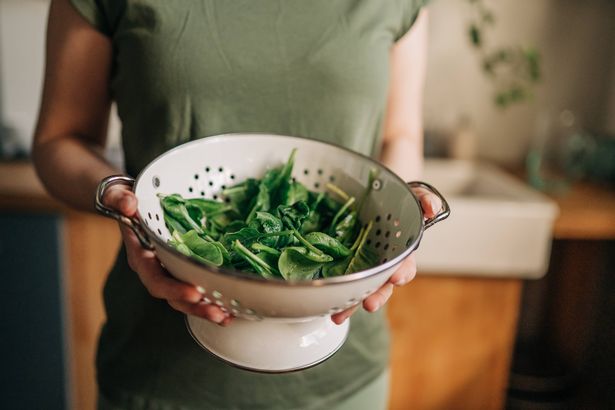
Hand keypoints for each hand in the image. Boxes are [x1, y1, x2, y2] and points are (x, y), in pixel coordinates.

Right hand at [103, 184, 232, 325]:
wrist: (129, 205)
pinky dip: (213, 298)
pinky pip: (197, 287)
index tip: (194, 293)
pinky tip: (232, 306)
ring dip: (207, 309)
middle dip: (195, 307)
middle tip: (218, 314)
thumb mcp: (119, 196)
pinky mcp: (183, 268)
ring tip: (228, 317)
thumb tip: (128, 204)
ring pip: (187, 298)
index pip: (155, 279)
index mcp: (141, 257)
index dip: (173, 289)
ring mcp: (170, 271)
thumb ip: (120, 199)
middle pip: (174, 297)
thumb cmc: (125, 201)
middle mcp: (156, 269)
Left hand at [331, 186, 441, 324]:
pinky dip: (334, 295)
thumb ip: (424, 200)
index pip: (405, 266)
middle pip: (382, 286)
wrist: (374, 196)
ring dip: (351, 304)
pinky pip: (341, 281)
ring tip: (340, 316)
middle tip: (369, 304)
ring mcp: (363, 266)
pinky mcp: (345, 264)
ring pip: (359, 289)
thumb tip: (431, 209)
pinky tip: (325, 306)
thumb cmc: (397, 201)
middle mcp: (383, 264)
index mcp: (401, 251)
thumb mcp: (413, 196)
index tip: (396, 277)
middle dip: (377, 297)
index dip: (402, 273)